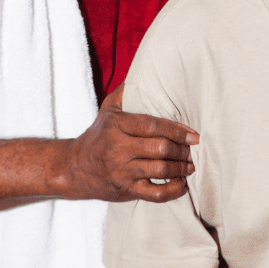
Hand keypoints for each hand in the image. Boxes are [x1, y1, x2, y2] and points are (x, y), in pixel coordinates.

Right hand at [63, 84, 198, 202]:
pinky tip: (182, 184)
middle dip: (182, 150)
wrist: (74, 168)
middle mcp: (118, 149)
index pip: (153, 126)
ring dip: (181, 168)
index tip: (194, 135)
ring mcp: (122, 172)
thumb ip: (127, 92)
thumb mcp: (108, 109)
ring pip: (160, 170)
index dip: (177, 130)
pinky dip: (173, 191)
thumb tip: (147, 73)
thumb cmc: (99, 135)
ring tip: (190, 165)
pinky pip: (155, 194)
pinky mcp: (126, 190)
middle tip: (194, 150)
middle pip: (160, 149)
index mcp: (117, 126)